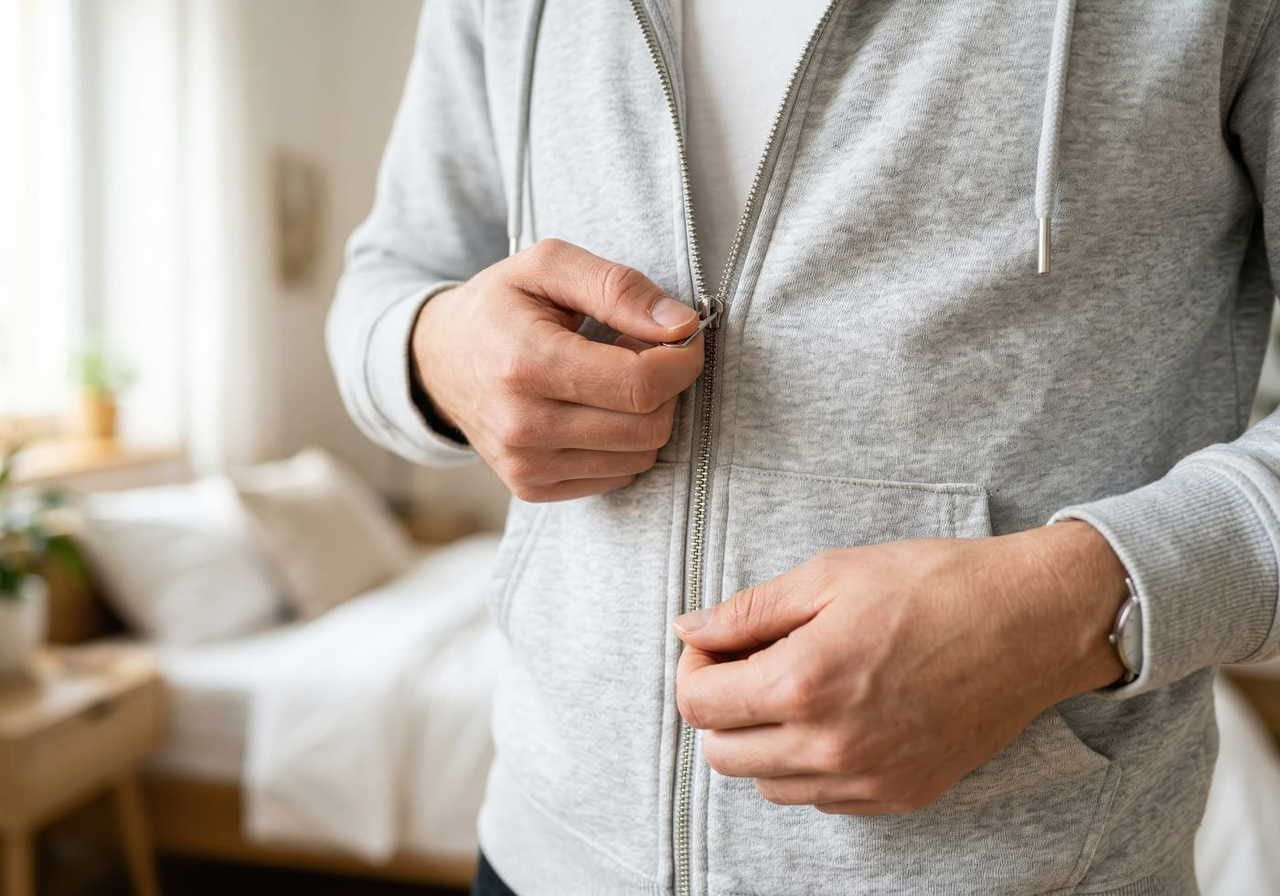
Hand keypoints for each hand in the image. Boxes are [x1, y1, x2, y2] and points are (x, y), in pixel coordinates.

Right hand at [412, 239, 702, 500]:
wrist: (437, 361)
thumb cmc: (499, 306)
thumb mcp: (549, 266)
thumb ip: (618, 286)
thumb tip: (682, 325)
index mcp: (525, 363)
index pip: (639, 384)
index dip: (681, 360)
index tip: (683, 335)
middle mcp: (522, 426)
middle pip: (648, 426)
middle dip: (667, 386)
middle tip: (644, 351)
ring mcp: (525, 465)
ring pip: (640, 455)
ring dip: (647, 414)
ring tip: (615, 378)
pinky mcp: (531, 487)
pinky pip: (618, 475)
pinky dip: (625, 442)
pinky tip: (598, 408)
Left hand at [673, 521, 1127, 814]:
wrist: (1031, 621)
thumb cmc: (933, 585)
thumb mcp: (828, 575)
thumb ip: (748, 611)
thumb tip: (690, 628)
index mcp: (803, 684)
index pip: (697, 703)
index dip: (695, 666)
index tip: (717, 643)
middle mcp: (829, 747)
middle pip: (721, 754)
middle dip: (720, 706)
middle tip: (751, 662)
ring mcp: (867, 779)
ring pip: (766, 784)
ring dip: (760, 739)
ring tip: (795, 687)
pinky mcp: (901, 794)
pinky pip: (820, 798)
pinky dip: (807, 764)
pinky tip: (835, 715)